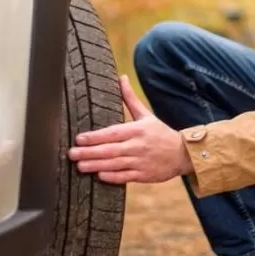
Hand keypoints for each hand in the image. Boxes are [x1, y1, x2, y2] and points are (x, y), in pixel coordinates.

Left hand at [67, 74, 193, 184]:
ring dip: (96, 165)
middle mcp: (138, 146)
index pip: (112, 133)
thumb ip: (130, 99)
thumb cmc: (160, 133)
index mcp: (137, 130)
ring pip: (115, 164)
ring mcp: (140, 162)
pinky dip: (112, 176)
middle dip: (90, 152)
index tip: (79, 138)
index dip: (95, 137)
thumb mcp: (146, 115)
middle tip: (72, 153)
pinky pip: (125, 177)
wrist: (182, 154)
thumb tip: (121, 78)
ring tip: (79, 166)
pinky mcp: (144, 175)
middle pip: (110, 150)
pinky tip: (99, 175)